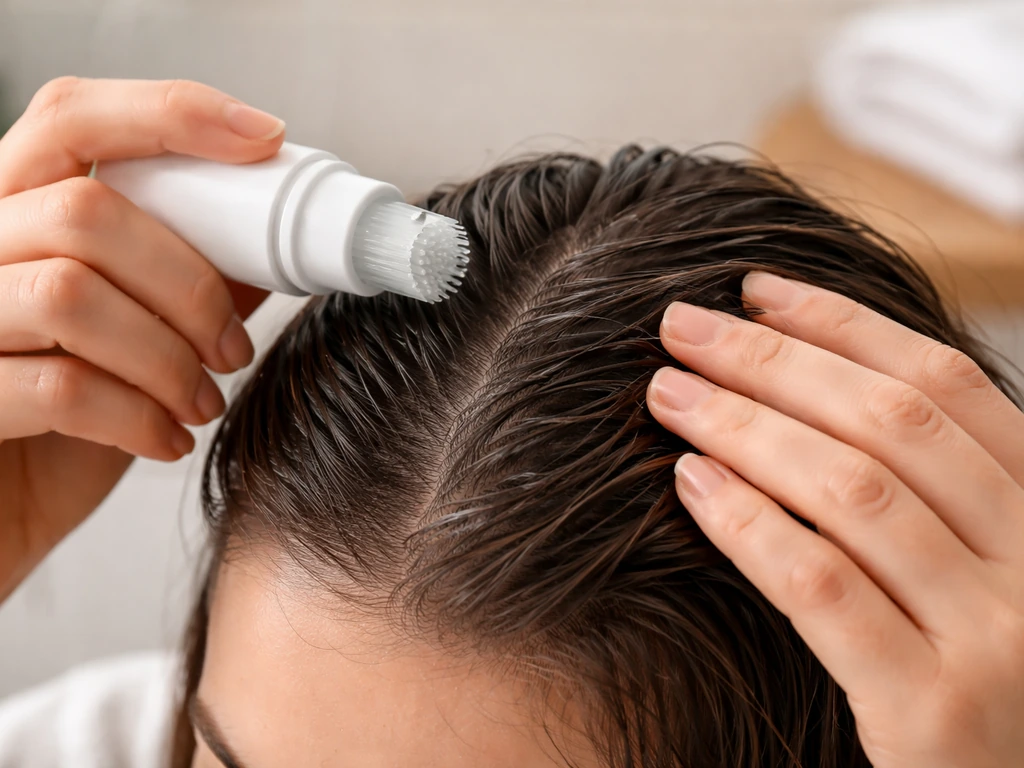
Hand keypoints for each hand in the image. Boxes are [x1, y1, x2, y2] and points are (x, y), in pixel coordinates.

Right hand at [0, 78, 283, 600]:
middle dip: (190, 282)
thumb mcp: (131, 344)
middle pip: (86, 213)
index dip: (172, 115)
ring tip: (201, 400)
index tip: (265, 139)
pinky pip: (58, 388)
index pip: (74, 118)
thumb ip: (181, 282)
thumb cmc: (56, 433)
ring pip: (71, 294)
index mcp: (11, 215)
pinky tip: (165, 440)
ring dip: (168, 355)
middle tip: (231, 346)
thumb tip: (268, 245)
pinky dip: (136, 416)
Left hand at [647, 272, 1023, 767]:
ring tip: (665, 393)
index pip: (944, 385)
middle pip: (889, 422)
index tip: (754, 289)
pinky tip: (690, 482)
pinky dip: (749, 522)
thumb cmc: (982, 693)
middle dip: (773, 360)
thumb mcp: (983, 577)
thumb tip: (803, 395)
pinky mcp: (936, 713)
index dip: (844, 325)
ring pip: (852, 489)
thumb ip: (929, 500)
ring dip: (744, 425)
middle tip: (680, 326)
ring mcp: (998, 640)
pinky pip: (822, 586)